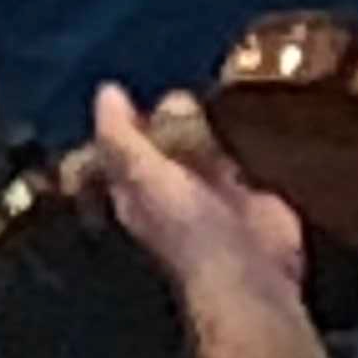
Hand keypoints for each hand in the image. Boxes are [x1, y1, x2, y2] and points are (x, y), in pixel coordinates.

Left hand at [89, 86, 307, 298]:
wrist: (249, 270)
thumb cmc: (186, 225)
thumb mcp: (142, 175)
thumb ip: (122, 137)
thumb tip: (106, 90)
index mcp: (137, 187)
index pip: (125, 144)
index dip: (127, 118)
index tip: (134, 86)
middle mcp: (171, 186)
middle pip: (167, 137)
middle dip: (172, 115)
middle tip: (184, 100)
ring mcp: (213, 187)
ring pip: (204, 140)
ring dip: (208, 120)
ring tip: (213, 90)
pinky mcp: (251, 189)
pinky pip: (242, 150)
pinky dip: (242, 133)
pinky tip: (245, 108)